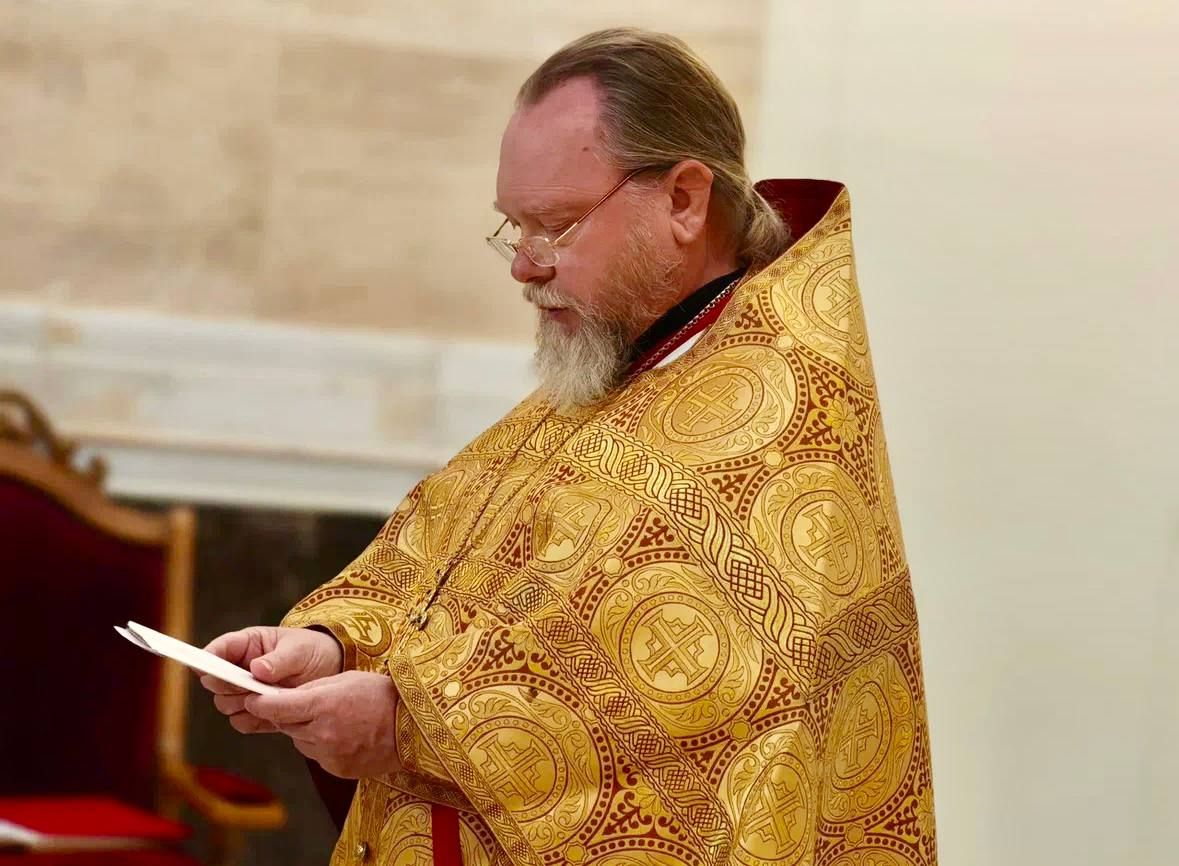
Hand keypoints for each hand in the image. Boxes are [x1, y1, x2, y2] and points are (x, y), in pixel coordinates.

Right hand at [200, 626, 342, 729]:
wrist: (332, 672)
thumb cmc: (313, 651)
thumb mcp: (300, 650)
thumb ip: (279, 659)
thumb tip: (256, 669)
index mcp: (247, 645)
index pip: (217, 650)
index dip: (208, 659)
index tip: (207, 668)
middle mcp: (240, 669)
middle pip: (215, 683)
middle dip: (229, 686)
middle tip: (251, 686)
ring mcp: (246, 692)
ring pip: (225, 704)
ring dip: (242, 704)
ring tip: (269, 697)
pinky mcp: (256, 712)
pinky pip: (242, 722)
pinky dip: (254, 720)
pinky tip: (273, 713)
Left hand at [242, 671, 401, 778]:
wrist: (412, 725)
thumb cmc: (381, 695)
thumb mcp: (344, 680)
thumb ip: (311, 690)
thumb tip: (283, 698)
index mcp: (322, 705)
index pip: (275, 707)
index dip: (260, 703)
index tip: (252, 700)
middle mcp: (322, 733)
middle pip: (286, 725)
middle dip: (288, 715)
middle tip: (304, 704)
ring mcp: (329, 754)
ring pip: (300, 742)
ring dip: (306, 731)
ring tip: (333, 719)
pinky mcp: (336, 769)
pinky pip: (317, 755)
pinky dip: (322, 746)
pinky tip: (344, 735)